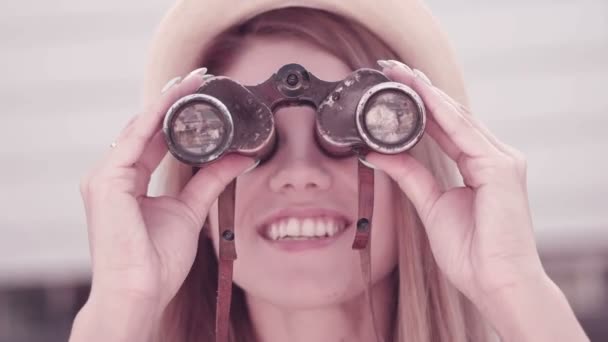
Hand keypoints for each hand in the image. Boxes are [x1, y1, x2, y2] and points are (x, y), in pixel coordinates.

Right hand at [79, 70, 255, 314]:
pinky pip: (135, 138)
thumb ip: (211, 181)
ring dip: (166, 101)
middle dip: (172, 101)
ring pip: (139, 126)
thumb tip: (240, 158)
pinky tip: (176, 98)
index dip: (175, 116)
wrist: (139, 292)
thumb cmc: (156, 261)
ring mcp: (105, 176)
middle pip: (145, 128)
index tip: (199, 96)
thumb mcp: (190, 211)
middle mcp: (113, 175)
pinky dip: (157, 115)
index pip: (153, 139)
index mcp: (127, 182)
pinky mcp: (106, 180)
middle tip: (199, 79)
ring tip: (192, 81)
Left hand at [368, 62, 546, 304]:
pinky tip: (421, 95)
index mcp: (479, 165)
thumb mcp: (431, 205)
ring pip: (458, 117)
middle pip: (451, 115)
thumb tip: (377, 153)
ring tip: (400, 73)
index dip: (420, 105)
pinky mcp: (501, 169)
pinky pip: (465, 133)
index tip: (395, 86)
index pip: (446, 126)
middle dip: (421, 90)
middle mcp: (493, 157)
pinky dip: (441, 112)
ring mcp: (501, 160)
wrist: (495, 282)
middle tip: (392, 69)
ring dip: (427, 93)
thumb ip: (409, 175)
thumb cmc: (472, 253)